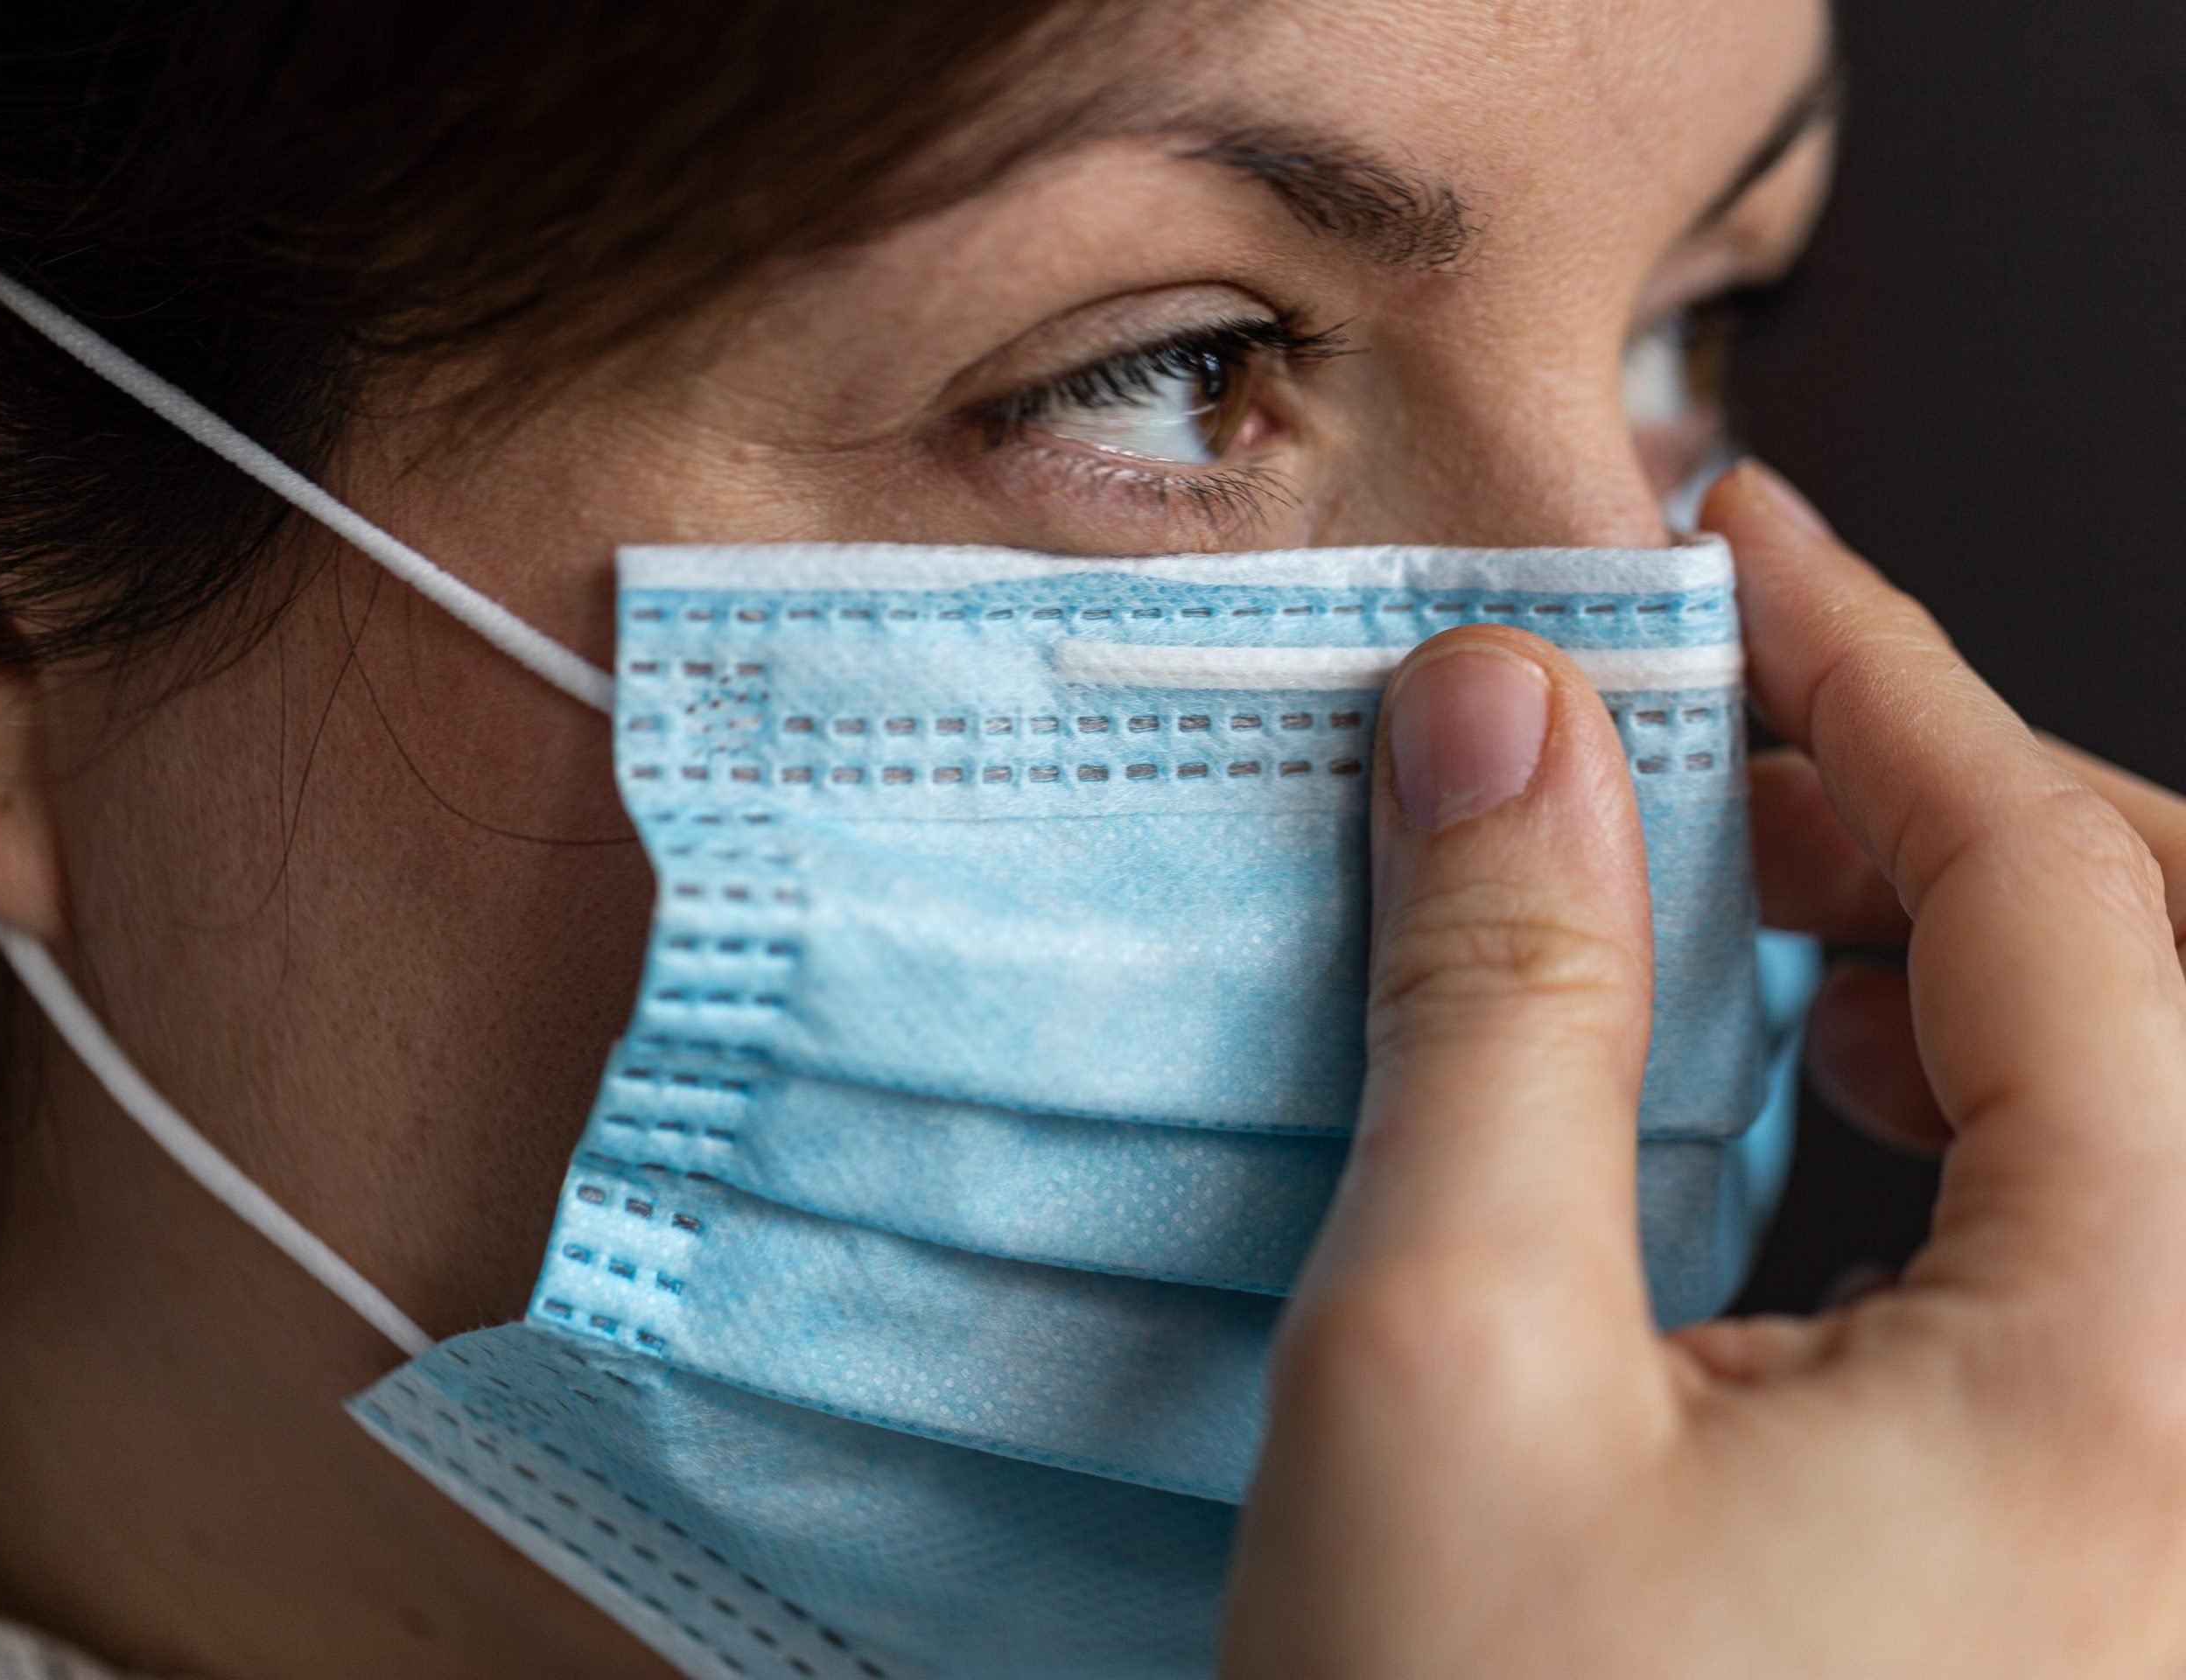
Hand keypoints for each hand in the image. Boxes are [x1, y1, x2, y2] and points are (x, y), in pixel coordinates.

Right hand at [1219, 463, 2185, 1677]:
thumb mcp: (1439, 1371)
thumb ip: (1497, 1004)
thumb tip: (1496, 715)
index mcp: (2144, 1391)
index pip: (2057, 890)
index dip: (1874, 669)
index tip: (1726, 544)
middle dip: (1961, 803)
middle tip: (1733, 736)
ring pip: (2181, 1110)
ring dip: (1990, 952)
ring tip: (1780, 904)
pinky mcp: (2129, 1557)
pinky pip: (2133, 1248)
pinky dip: (2000, 1113)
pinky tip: (1847, 1109)